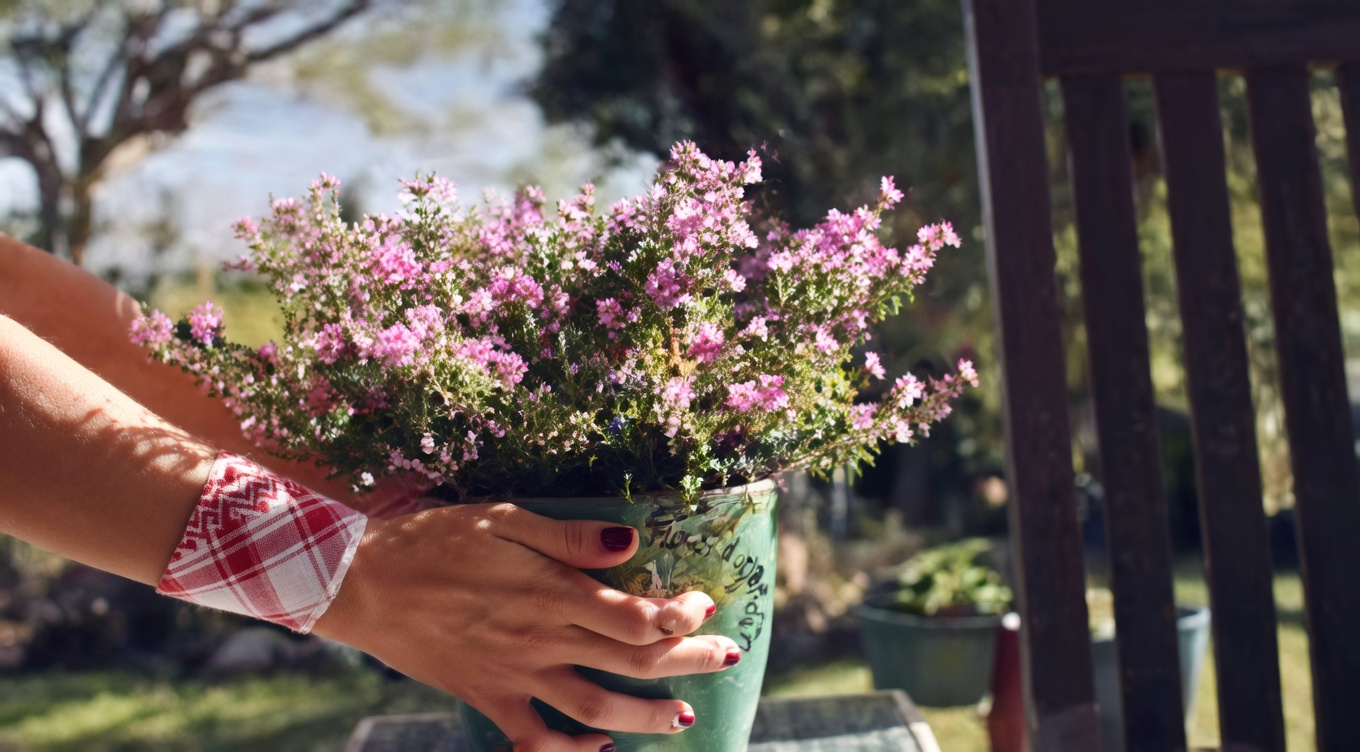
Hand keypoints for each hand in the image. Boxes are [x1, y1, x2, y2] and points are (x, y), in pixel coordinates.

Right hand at [312, 503, 740, 751]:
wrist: (363, 584)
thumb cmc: (433, 541)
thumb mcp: (502, 519)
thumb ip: (569, 537)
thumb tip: (632, 542)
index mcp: (549, 592)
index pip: (635, 615)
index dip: (680, 614)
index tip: (705, 603)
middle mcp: (540, 639)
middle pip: (630, 660)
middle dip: (688, 661)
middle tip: (729, 657)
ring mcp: (514, 674)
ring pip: (595, 706)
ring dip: (646, 716)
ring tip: (684, 718)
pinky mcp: (486, 696)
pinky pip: (534, 738)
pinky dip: (568, 751)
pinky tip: (597, 747)